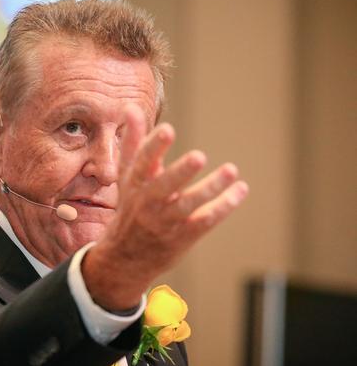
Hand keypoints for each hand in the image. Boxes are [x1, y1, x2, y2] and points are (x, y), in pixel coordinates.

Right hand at [82, 106, 248, 310]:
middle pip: (164, 186)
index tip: (167, 130)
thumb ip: (133, 142)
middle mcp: (148, 202)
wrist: (125, 257)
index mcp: (134, 184)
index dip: (154, 147)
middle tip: (199, 156)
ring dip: (211, 188)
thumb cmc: (130, 207)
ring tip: (232, 171)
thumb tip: (130, 108)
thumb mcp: (127, 176)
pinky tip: (240, 191)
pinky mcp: (183, 236)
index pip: (142, 163)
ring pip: (189, 204)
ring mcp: (166, 221)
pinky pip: (205, 220)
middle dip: (180, 172)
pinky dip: (223, 206)